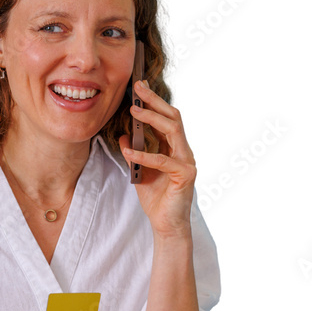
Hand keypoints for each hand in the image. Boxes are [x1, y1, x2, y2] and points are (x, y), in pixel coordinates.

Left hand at [119, 80, 197, 238]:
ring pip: (173, 130)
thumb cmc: (156, 198)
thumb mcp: (139, 170)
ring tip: (134, 110)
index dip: (154, 101)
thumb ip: (134, 152)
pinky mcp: (185, 175)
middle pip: (173, 117)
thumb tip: (124, 133)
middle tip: (137, 88)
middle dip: (154, 101)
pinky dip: (144, 154)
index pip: (166, 118)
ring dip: (152, 118)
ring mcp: (187, 162)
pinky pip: (163, 160)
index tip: (139, 86)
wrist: (165, 224)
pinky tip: (129, 150)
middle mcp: (184, 151)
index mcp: (175, 147)